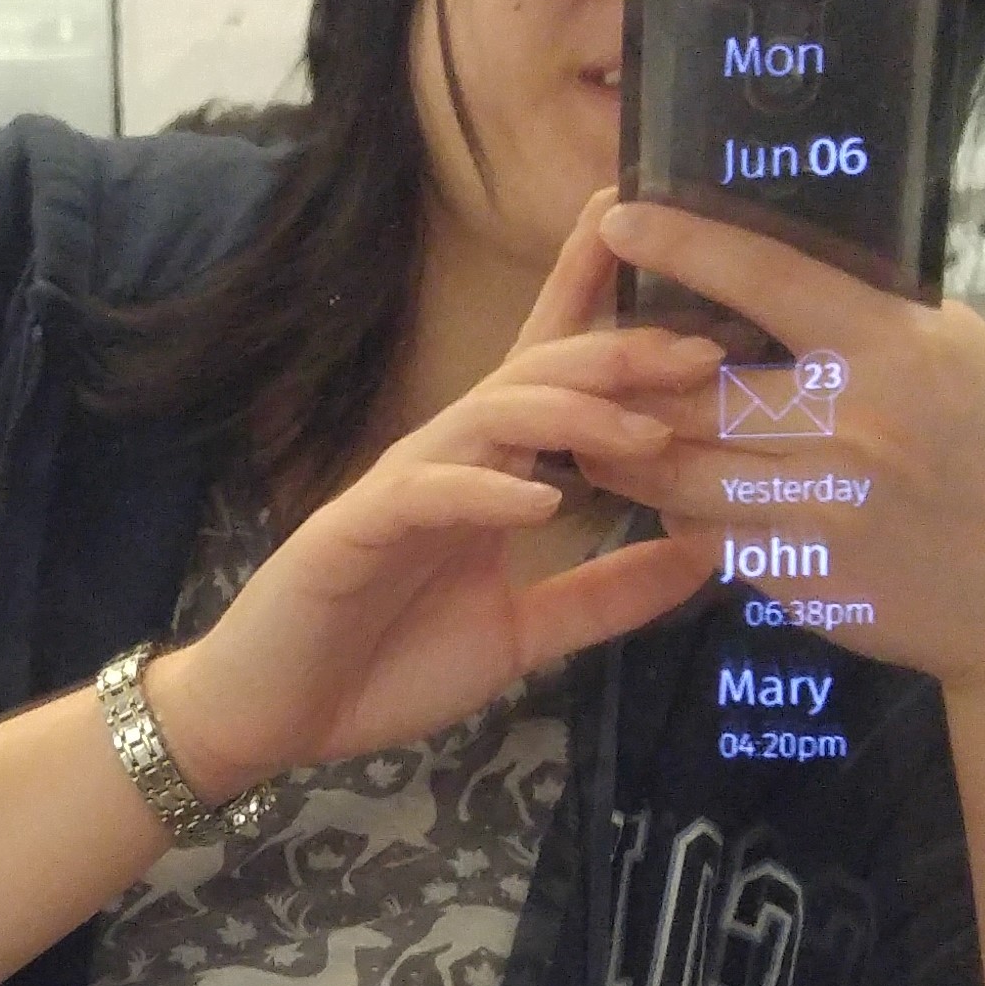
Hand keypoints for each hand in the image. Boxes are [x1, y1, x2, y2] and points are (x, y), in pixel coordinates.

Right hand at [149, 191, 723, 797]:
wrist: (279, 716)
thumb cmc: (386, 662)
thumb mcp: (523, 634)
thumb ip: (604, 596)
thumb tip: (704, 556)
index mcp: (489, 474)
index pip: (552, 374)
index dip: (602, 308)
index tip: (678, 269)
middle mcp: (449, 461)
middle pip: (537, 374)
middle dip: (619, 351)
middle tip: (706, 349)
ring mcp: (401, 488)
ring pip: (490, 415)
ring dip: (573, 414)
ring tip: (647, 429)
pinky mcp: (356, 530)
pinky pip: (427, 493)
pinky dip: (487, 490)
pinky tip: (545, 500)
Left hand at [596, 198, 984, 699]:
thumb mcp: (961, 355)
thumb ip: (870, 318)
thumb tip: (771, 274)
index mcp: (893, 346)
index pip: (763, 274)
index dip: (680, 240)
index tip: (620, 217)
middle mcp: (850, 421)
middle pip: (691, 383)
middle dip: (625, 369)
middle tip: (581, 350)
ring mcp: (819, 504)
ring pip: (675, 465)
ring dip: (627, 446)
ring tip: (595, 425)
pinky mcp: (798, 573)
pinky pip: (700, 530)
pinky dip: (674, 506)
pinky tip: (668, 490)